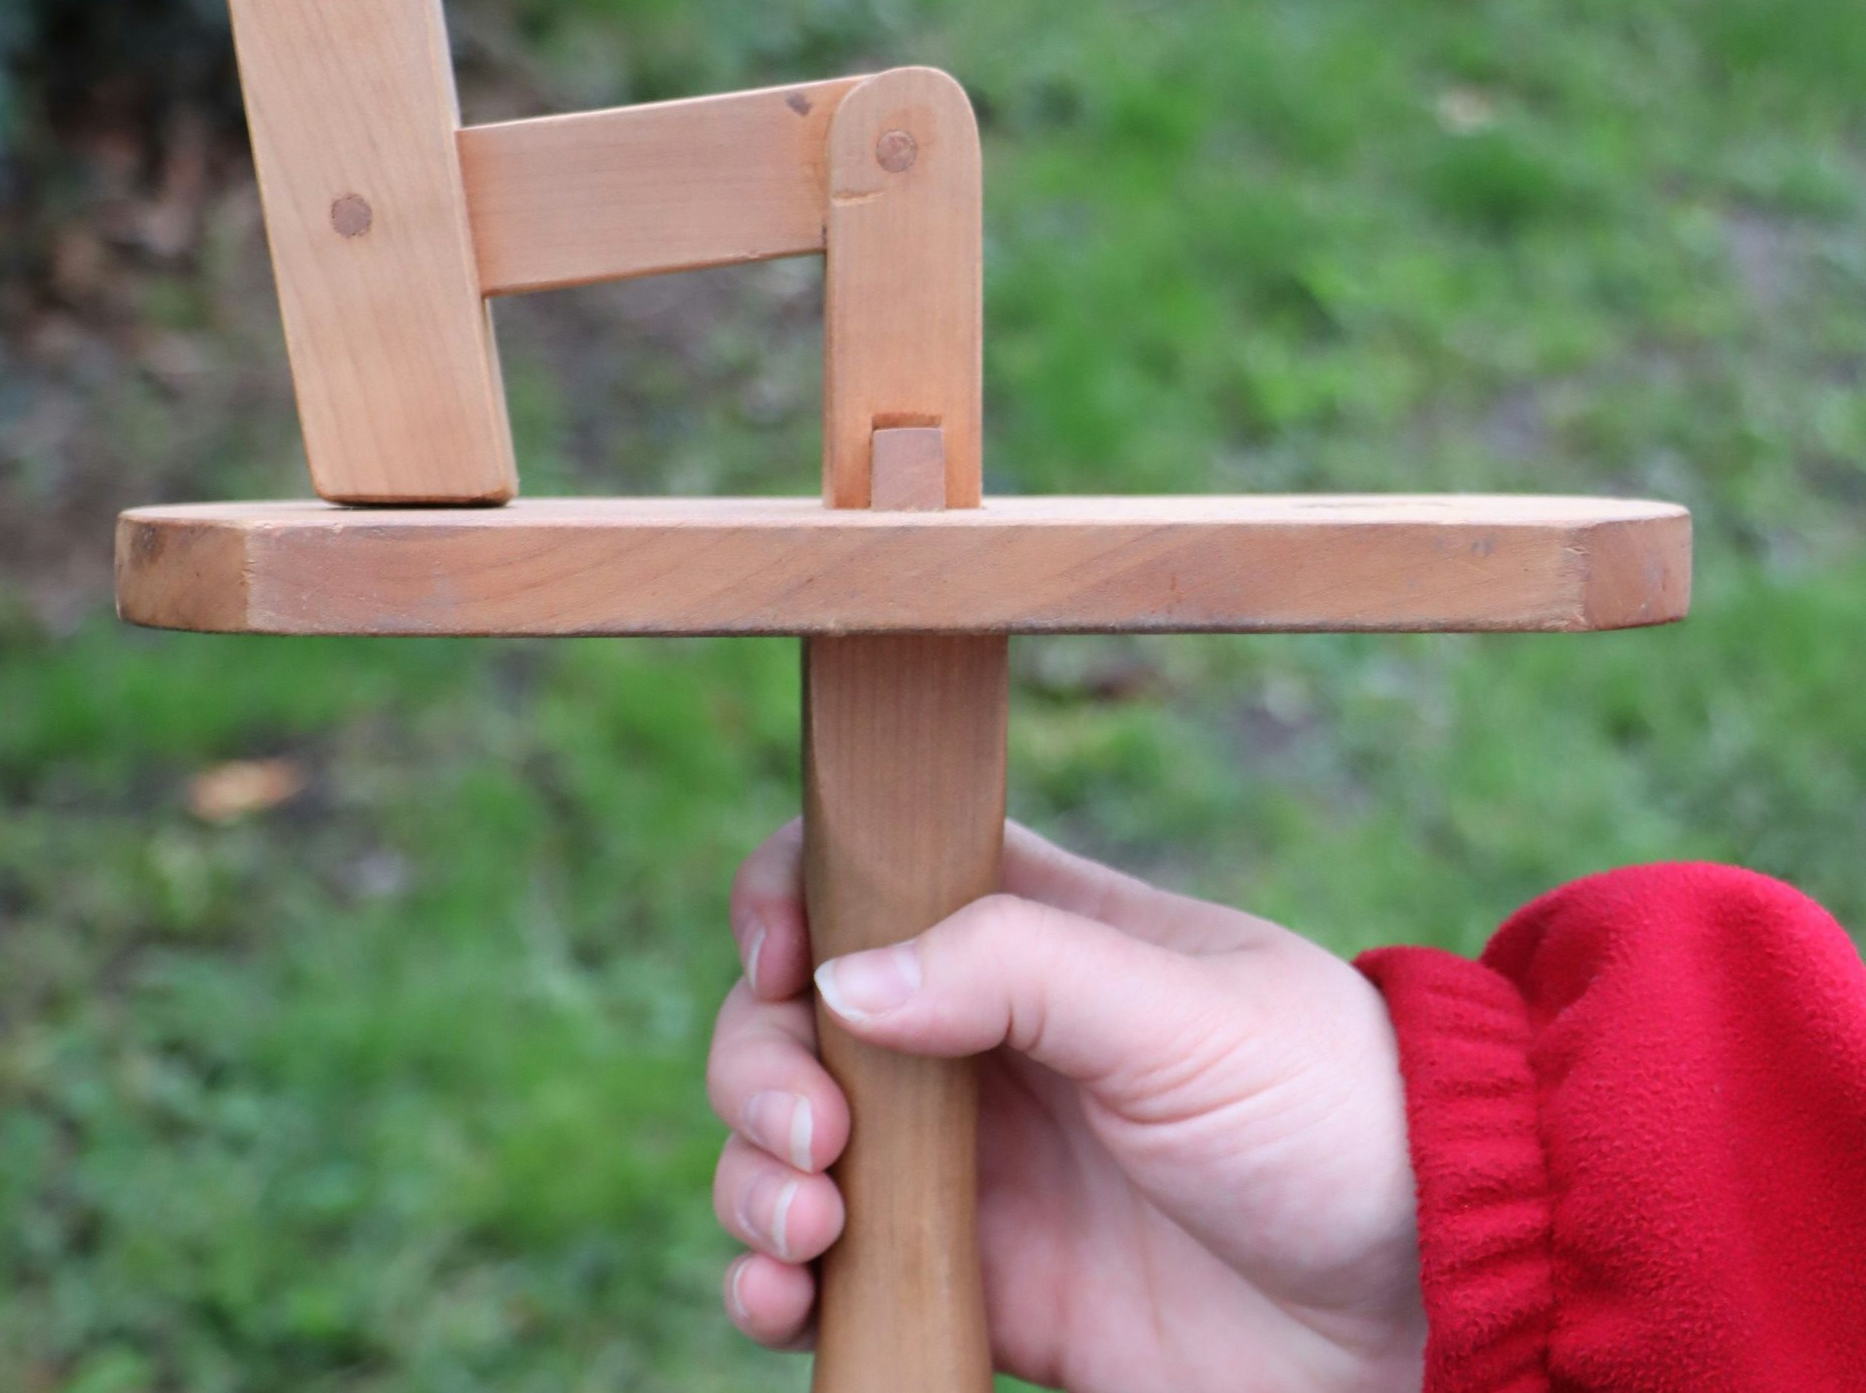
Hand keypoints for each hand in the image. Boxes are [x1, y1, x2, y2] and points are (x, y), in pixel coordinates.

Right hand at [706, 819, 1424, 1392]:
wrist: (1422, 1303)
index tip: (781, 955)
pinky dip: (774, 1286)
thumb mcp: (1188, 1013)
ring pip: (787, 1146)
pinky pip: (830, 1278)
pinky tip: (790, 1302)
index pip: (862, 873)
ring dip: (752, 1179)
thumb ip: (1018, 969)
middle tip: (818, 1134)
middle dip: (760, 1067)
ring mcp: (967, 1165)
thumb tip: (839, 976)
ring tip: (810, 1233)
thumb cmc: (1330, 1116)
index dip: (788, 898)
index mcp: (1027, 933)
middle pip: (792, 1019)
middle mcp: (976, 1042)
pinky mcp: (970, 1281)